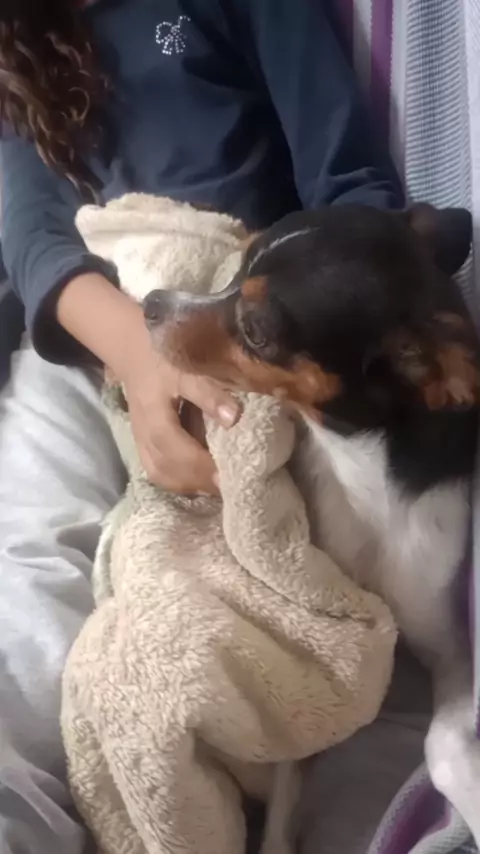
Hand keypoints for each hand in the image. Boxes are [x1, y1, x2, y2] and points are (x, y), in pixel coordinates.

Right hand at [123, 353, 239, 493]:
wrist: (134, 354)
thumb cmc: (163, 359)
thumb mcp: (187, 371)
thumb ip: (208, 394)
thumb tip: (234, 419)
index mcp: (153, 418)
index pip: (176, 451)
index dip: (202, 467)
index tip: (229, 476)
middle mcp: (143, 435)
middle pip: (167, 469)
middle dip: (198, 482)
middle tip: (229, 487)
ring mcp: (140, 442)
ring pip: (160, 474)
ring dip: (189, 485)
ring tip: (216, 487)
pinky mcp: (143, 444)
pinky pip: (158, 471)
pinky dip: (180, 480)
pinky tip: (199, 480)